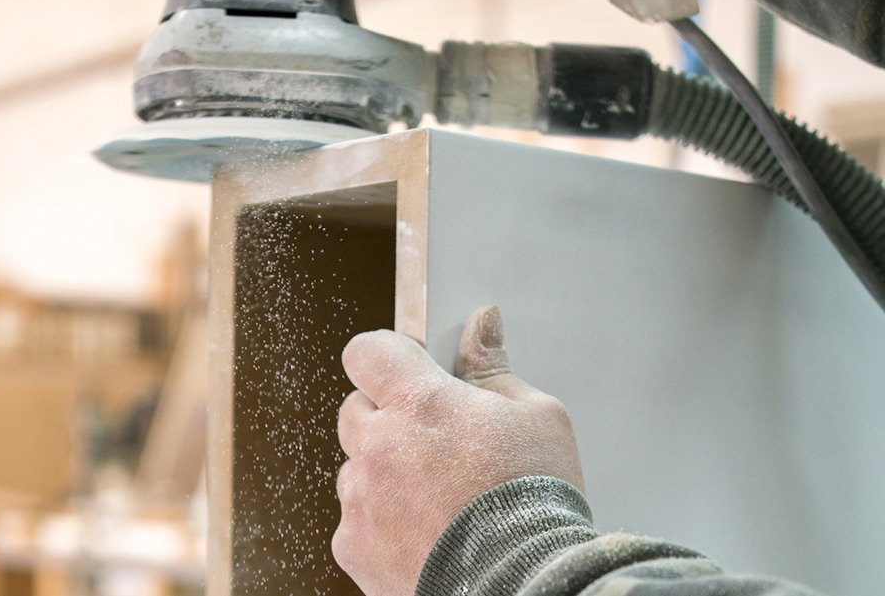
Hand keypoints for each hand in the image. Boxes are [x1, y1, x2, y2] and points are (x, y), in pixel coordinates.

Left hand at [332, 305, 584, 595]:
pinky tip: (424, 532)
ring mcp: (360, 498)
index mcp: (419, 402)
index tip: (409, 369)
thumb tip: (482, 322)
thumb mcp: (538, 417)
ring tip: (435, 497)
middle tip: (434, 441)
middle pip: (355, 408)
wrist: (525, 585)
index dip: (388, 357)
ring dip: (382, 472)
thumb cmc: (535, 503)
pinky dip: (380, 523)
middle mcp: (378, 445)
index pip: (367, 351)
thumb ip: (493, 367)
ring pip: (354, 467)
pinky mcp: (354, 545)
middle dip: (387, 416)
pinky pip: (355, 519)